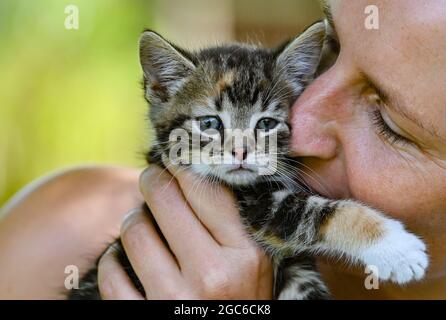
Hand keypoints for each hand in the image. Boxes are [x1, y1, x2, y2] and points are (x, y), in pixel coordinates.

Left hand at [97, 165, 272, 298]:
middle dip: (153, 181)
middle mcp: (212, 275)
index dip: (183, 166)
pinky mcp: (145, 317)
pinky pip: (111, 272)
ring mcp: (175, 299)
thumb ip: (232, 223)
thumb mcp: (254, 263)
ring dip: (135, 221)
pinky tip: (125, 259)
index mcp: (246, 255)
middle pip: (164, 199)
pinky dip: (113, 260)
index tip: (174, 160)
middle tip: (152, 180)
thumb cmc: (240, 299)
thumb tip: (192, 175)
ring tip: (144, 224)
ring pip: (135, 230)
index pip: (205, 189)